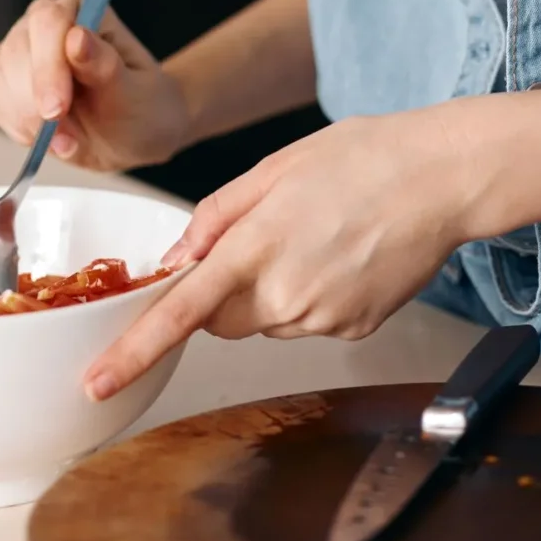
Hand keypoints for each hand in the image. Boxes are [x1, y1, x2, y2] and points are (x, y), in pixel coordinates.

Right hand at [0, 0, 190, 172]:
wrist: (133, 136)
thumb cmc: (141, 108)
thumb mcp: (135, 94)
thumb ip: (105, 66)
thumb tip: (77, 37)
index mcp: (84, 11)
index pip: (49, 21)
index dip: (48, 65)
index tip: (57, 109)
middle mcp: (47, 24)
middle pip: (16, 49)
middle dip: (34, 98)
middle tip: (62, 136)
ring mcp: (23, 51)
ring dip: (26, 117)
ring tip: (66, 141)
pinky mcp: (8, 81)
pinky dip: (19, 127)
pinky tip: (50, 139)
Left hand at [84, 107, 469, 399]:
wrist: (442, 179)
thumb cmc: (363, 158)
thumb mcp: (274, 167)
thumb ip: (215, 217)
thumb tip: (175, 260)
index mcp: (256, 247)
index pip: (180, 312)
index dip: (133, 351)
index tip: (98, 381)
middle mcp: (287, 295)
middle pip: (220, 320)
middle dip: (222, 291)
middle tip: (263, 236)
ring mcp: (323, 319)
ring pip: (265, 321)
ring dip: (270, 290)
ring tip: (316, 235)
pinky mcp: (353, 331)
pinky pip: (307, 322)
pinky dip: (311, 295)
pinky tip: (343, 254)